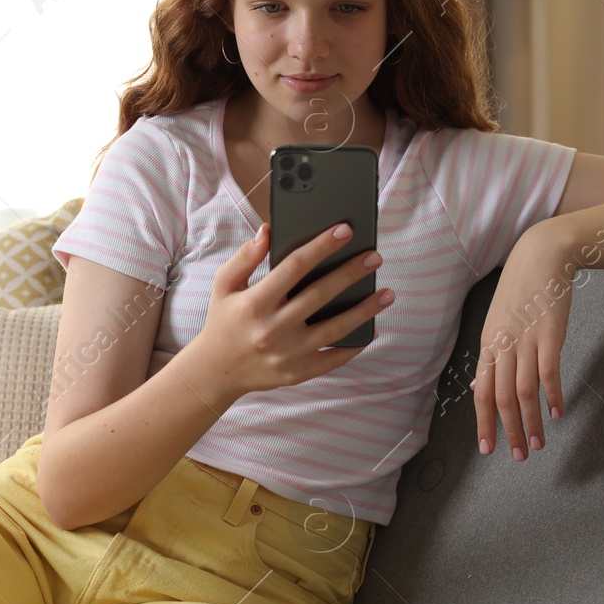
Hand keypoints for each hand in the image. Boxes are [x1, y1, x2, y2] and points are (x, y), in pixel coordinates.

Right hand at [184, 221, 394, 399]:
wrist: (216, 371)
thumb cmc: (224, 321)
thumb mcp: (224, 285)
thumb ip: (245, 257)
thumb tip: (268, 230)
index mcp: (255, 303)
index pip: (294, 267)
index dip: (321, 246)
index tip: (345, 230)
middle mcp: (272, 328)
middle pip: (321, 294)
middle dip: (351, 273)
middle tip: (374, 257)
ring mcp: (288, 353)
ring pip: (336, 328)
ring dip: (365, 309)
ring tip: (387, 293)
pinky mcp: (298, 372)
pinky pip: (334, 359)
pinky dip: (354, 345)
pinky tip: (371, 329)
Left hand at [473, 233, 571, 460]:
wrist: (540, 257)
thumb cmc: (519, 293)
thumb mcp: (495, 325)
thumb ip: (489, 359)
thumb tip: (476, 387)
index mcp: (488, 346)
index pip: (481, 393)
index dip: (483, 422)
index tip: (487, 449)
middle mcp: (502, 346)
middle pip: (501, 398)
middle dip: (508, 431)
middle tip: (518, 456)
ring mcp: (526, 340)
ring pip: (523, 390)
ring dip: (531, 421)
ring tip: (539, 443)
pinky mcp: (550, 334)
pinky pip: (548, 371)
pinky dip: (552, 395)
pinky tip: (557, 412)